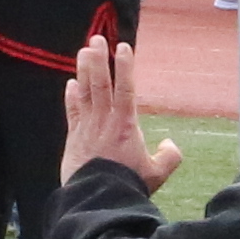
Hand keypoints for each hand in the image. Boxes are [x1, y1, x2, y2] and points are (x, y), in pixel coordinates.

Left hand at [65, 30, 178, 189]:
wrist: (97, 198)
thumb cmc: (128, 185)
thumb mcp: (157, 173)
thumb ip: (169, 156)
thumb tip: (170, 143)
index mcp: (126, 125)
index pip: (125, 88)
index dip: (124, 67)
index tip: (123, 47)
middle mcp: (104, 121)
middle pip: (100, 83)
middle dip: (99, 59)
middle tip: (97, 39)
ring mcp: (87, 127)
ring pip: (85, 92)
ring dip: (83, 70)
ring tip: (83, 51)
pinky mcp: (74, 137)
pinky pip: (72, 111)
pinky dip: (71, 96)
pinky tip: (70, 83)